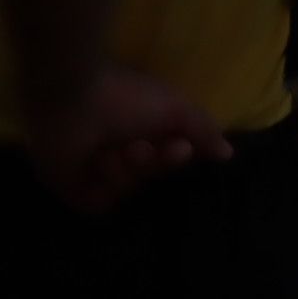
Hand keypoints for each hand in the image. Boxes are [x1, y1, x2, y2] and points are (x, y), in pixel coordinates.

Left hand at [24, 65, 229, 214]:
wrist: (73, 96)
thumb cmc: (125, 96)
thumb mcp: (175, 108)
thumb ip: (203, 130)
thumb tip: (227, 153)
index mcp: (136, 130)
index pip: (165, 159)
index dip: (175, 157)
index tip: (180, 147)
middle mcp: (115, 150)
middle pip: (148, 177)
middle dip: (153, 164)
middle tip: (142, 147)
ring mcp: (91, 171)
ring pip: (126, 191)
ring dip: (127, 168)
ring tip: (115, 146)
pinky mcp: (70, 187)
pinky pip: (100, 202)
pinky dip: (105, 183)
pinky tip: (97, 160)